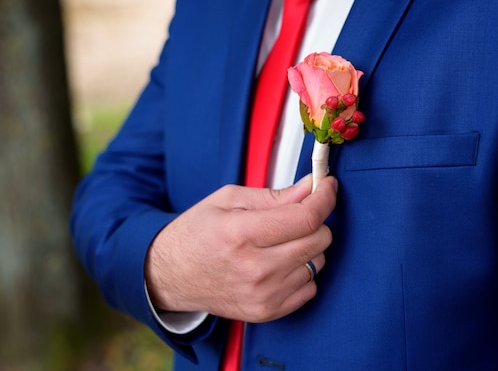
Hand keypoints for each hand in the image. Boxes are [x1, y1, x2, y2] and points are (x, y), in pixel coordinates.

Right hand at [145, 174, 336, 322]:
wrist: (169, 276)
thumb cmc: (196, 233)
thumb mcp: (228, 200)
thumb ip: (274, 195)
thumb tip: (311, 188)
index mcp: (241, 233)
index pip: (305, 218)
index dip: (324, 198)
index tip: (328, 187)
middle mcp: (254, 268)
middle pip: (318, 240)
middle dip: (315, 220)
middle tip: (297, 214)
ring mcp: (262, 294)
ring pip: (317, 262)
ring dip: (307, 247)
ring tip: (280, 241)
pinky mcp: (266, 311)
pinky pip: (310, 288)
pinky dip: (302, 271)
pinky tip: (280, 263)